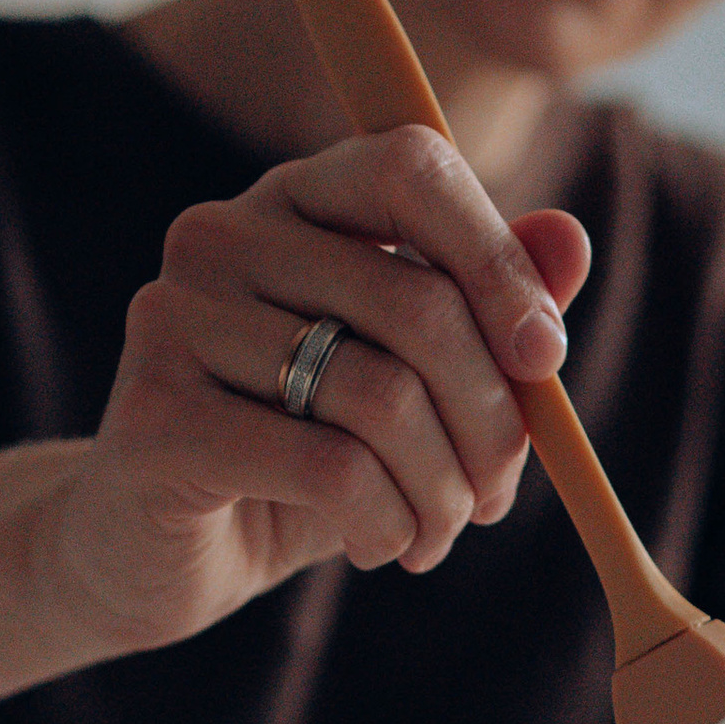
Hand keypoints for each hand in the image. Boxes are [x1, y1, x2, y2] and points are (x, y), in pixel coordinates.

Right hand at [48, 125, 592, 649]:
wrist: (157, 555)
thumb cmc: (298, 456)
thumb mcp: (411, 385)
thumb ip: (488, 309)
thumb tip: (570, 237)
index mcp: (292, 200)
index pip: (411, 167)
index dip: (498, 260)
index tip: (546, 358)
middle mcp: (221, 236)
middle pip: (417, 304)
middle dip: (491, 422)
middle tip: (494, 496)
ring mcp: (174, 319)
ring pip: (383, 398)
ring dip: (442, 492)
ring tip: (434, 533)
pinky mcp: (154, 417)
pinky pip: (331, 468)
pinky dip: (386, 523)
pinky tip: (379, 547)